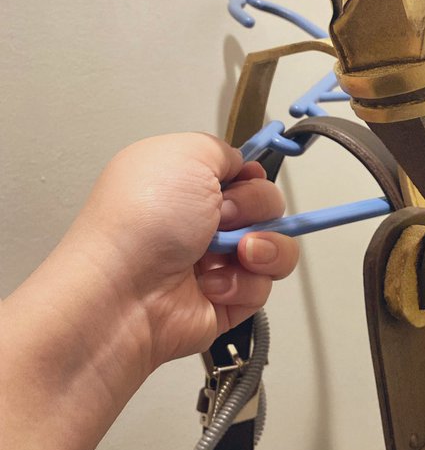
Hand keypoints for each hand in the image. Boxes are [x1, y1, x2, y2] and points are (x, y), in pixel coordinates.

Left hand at [66, 133, 297, 373]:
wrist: (123, 290)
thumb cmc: (144, 218)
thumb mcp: (186, 153)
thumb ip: (224, 149)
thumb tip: (242, 165)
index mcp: (186, 184)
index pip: (242, 174)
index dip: (252, 176)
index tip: (247, 178)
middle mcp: (200, 221)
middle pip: (266, 207)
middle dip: (256, 208)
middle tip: (223, 217)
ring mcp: (215, 263)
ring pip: (275, 248)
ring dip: (265, 246)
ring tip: (239, 253)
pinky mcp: (226, 300)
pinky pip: (262, 287)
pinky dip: (242, 284)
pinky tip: (211, 285)